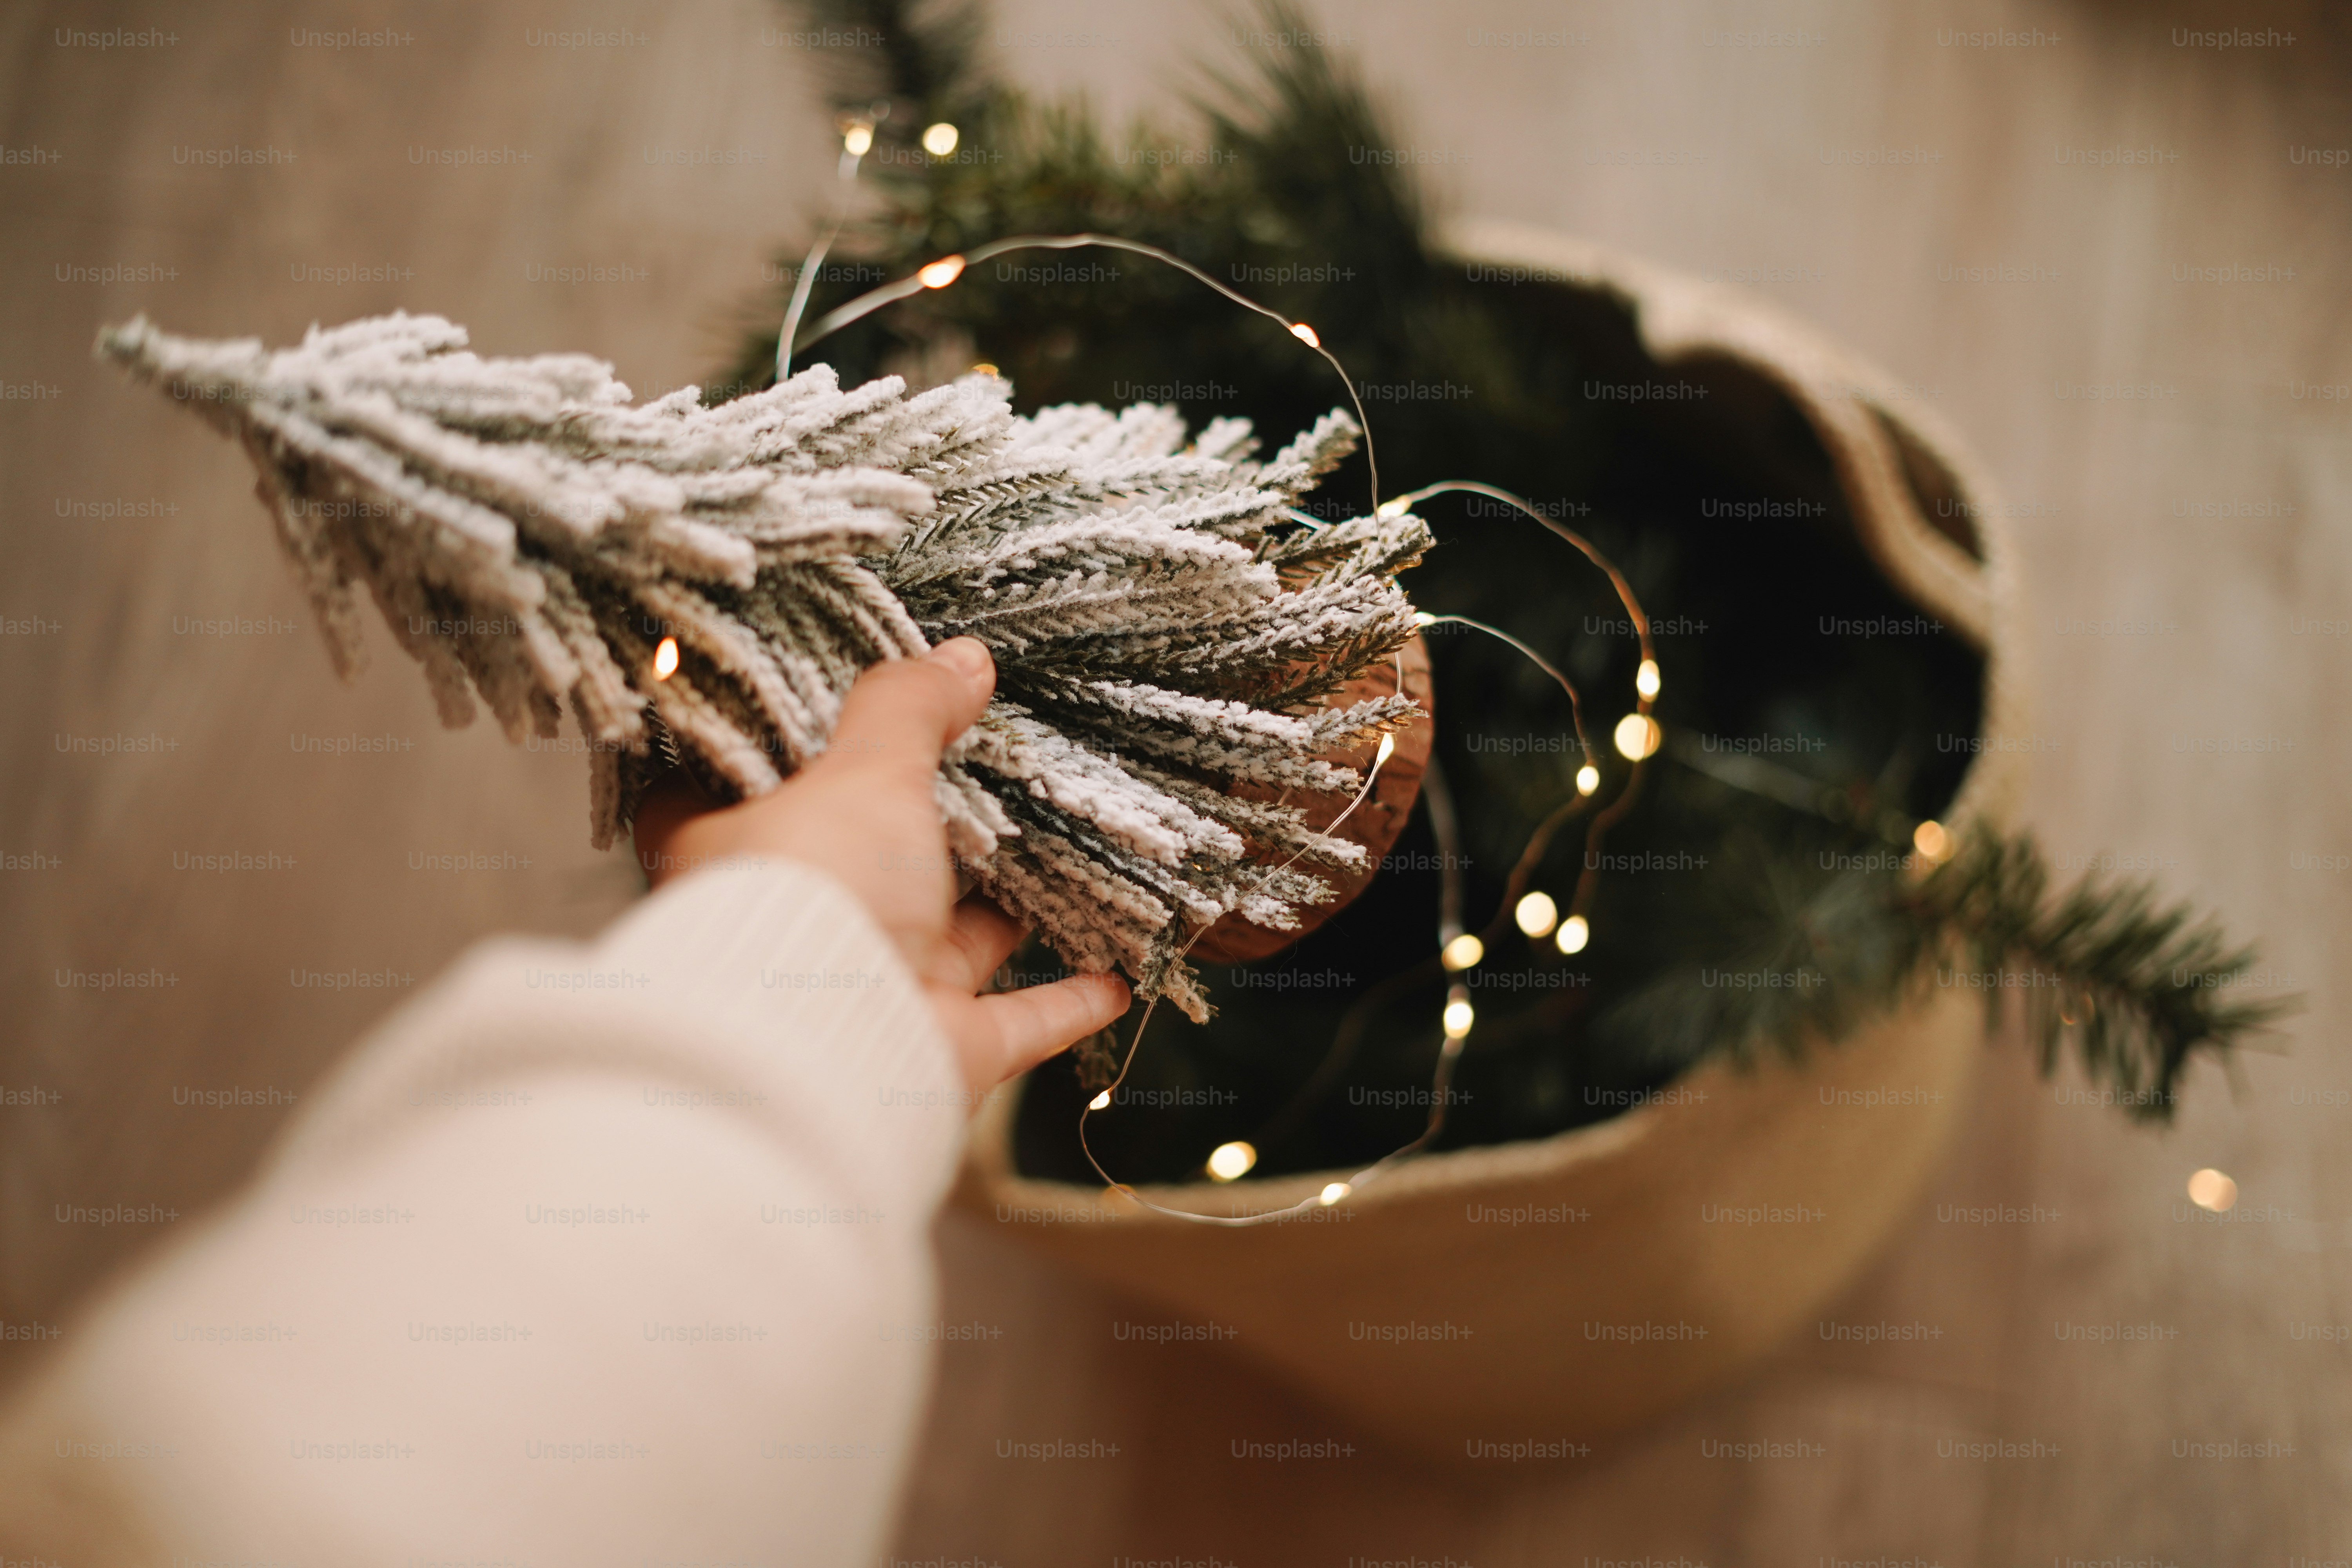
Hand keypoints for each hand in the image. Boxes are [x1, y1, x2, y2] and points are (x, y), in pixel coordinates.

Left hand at [630, 639, 1129, 1094]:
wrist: (824, 1050)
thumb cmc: (813, 893)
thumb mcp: (859, 773)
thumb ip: (907, 710)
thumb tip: (962, 657)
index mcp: (743, 855)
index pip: (749, 798)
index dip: (789, 755)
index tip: (838, 714)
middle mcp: (803, 925)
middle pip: (870, 867)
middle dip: (929, 831)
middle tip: (985, 772)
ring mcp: (873, 991)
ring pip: (952, 940)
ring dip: (1005, 909)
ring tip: (1056, 854)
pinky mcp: (939, 1049)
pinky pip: (1017, 1019)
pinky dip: (1067, 999)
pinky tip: (1115, 976)